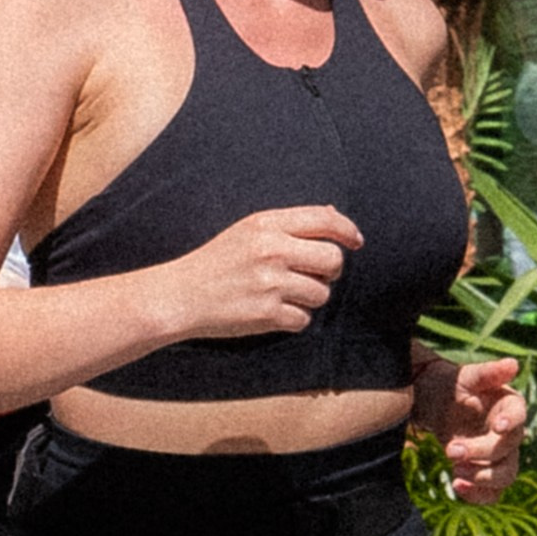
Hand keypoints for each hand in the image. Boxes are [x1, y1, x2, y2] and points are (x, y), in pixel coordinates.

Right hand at [166, 205, 360, 339]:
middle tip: (314, 275)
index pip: (324, 220)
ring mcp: (270, 284)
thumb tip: (333, 216)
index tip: (356, 241)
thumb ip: (289, 225)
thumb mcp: (248, 230)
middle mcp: (271, 251)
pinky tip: (273, 312)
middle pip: (333, 260)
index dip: (347, 230)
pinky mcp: (267, 314)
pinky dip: (293, 319)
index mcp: (266, 224)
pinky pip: (303, 319)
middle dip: (330, 271)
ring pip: (321, 293)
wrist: (180, 295)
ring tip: (285, 295)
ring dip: (310, 298)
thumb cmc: (216, 262)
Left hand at [414, 354, 525, 501]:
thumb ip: (487, 372)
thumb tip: (513, 364)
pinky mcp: (487, 473)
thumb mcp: (465, 376)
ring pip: (505, 476)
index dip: (512, 423)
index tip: (498, 427)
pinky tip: (456, 486)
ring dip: (482, 478)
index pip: (520, 416)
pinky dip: (477, 495)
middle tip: (450, 450)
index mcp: (510, 406)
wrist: (435, 406)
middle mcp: (510, 433)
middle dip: (480, 453)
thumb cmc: (452, 386)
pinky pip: (493, 493)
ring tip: (455, 472)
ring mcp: (500, 456)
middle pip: (507, 450)